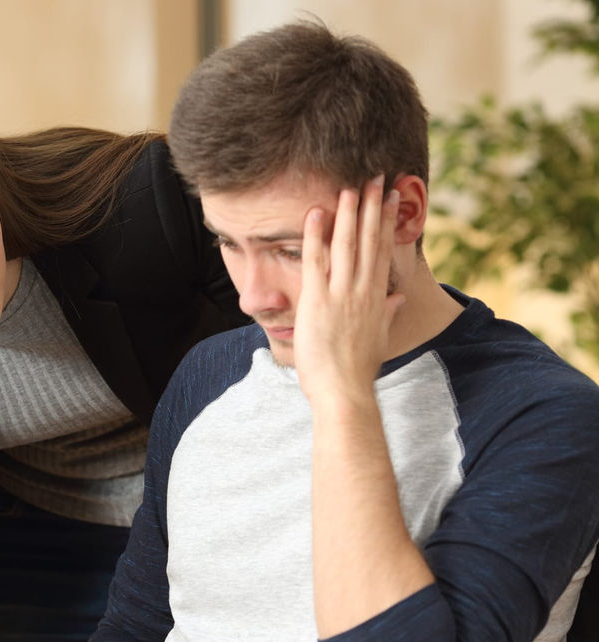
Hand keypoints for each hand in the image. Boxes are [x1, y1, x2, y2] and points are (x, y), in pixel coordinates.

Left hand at [294, 174, 404, 402]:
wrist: (344, 391)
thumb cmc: (356, 370)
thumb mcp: (378, 338)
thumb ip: (387, 312)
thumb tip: (398, 297)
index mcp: (376, 297)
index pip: (382, 250)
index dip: (386, 221)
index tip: (391, 197)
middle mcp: (361, 291)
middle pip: (368, 240)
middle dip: (373, 207)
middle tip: (376, 177)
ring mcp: (340, 294)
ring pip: (346, 245)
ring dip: (349, 213)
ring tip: (352, 186)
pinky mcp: (317, 301)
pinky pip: (315, 261)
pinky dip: (315, 235)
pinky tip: (316, 212)